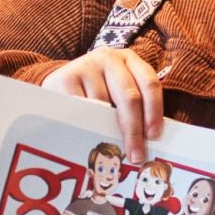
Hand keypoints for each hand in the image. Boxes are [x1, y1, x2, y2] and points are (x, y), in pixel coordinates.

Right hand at [40, 48, 162, 162]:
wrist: (60, 80)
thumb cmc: (97, 91)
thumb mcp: (118, 91)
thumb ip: (134, 108)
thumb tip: (147, 141)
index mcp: (130, 60)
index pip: (149, 84)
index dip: (154, 111)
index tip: (154, 136)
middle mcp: (110, 58)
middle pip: (129, 96)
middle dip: (134, 130)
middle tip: (135, 156)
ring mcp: (87, 65)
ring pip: (103, 106)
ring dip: (108, 130)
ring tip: (108, 146)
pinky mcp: (66, 77)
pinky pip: (81, 109)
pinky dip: (87, 125)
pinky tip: (88, 136)